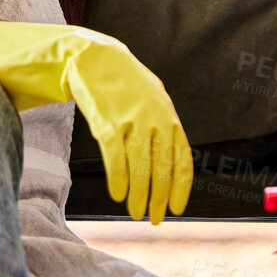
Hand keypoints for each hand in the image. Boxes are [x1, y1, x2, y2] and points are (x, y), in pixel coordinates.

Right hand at [0, 22, 192, 222]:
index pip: (181, 159)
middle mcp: (154, 119)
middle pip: (161, 168)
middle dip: (159, 198)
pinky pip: (115, 157)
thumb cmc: (126, 84)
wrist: (95, 57)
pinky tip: (118, 195)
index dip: (180, 187)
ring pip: (139, 167)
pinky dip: (118, 179)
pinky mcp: (107, 121)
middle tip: (153, 219)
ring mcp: (131, 119)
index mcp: (169, 117)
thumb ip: (164, 129)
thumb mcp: (154, 101)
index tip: (175, 210)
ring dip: (138, 195)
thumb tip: (173, 164)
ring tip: (135, 213)